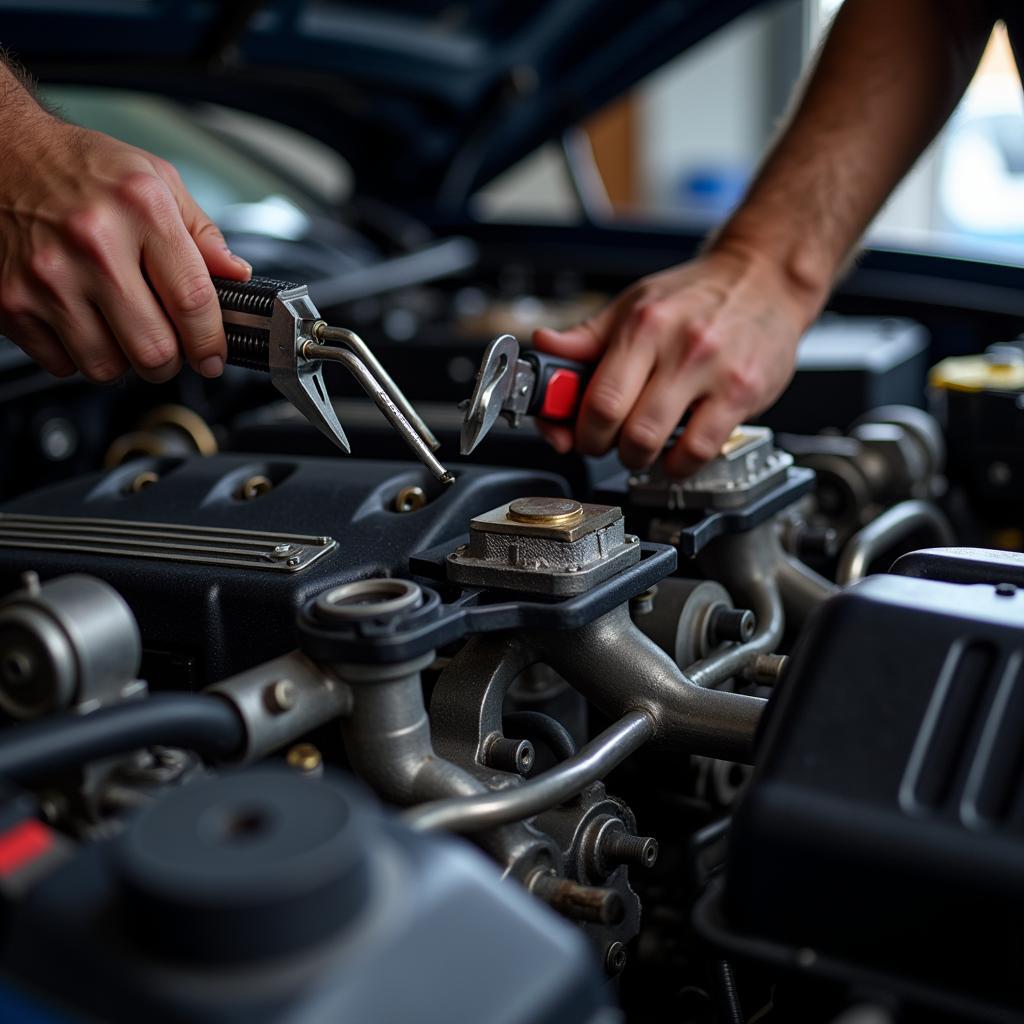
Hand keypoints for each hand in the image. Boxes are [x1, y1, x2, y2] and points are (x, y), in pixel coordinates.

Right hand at [0, 113, 250, 381]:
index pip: (194, 301)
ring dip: (124, 361)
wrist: (0, 151)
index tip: (213, 356)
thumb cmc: (79, 167)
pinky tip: (82, 322)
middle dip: (171, 361)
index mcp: (140, 209)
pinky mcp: (12, 301)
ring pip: (108, 367)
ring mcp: (48, 276)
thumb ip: (202, 233)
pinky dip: (79, 356)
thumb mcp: (155, 179)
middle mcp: (93, 243)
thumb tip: (236, 276)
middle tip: (169, 347)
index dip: (211, 342)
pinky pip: (63, 364)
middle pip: (154, 349)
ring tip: (121, 328)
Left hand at [532, 243, 821, 476]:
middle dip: (603, 446)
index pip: (596, 397)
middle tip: (606, 442)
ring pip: (657, 444)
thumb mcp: (634, 303)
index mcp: (644, 325)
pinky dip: (679, 464)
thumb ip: (586, 335)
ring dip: (638, 459)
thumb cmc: (699, 294)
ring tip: (641, 447)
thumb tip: (543, 346)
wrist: (765, 277)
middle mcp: (679, 347)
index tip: (575, 433)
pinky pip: (701, 451)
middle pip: (622, 426)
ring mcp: (714, 373)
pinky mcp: (744, 394)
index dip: (576, 429)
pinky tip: (675, 452)